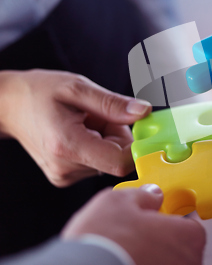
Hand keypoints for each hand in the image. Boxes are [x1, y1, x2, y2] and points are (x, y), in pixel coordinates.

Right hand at [0, 70, 151, 186]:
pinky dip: (97, 145)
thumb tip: (144, 112)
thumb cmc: (39, 92)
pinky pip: (97, 162)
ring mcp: (65, 175)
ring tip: (83, 121)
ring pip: (108, 159)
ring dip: (106, 138)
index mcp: (68, 145)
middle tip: (98, 115)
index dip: (137, 144)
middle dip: (118, 134)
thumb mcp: (78, 88)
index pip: (120, 162)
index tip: (138, 124)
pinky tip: (79, 131)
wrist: (7, 106)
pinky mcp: (65, 176)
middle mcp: (66, 168)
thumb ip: (113, 103)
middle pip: (116, 158)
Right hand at [62, 186, 205, 264]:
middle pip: (180, 254)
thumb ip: (142, 196)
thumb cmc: (106, 243)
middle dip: (160, 249)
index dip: (166, 225)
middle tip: (134, 244)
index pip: (188, 228)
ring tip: (124, 260)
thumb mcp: (118, 201)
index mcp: (189, 237)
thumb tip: (151, 195)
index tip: (152, 225)